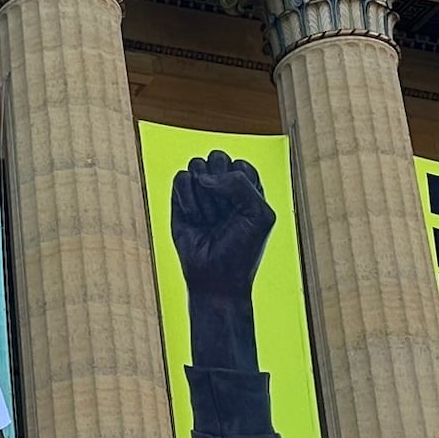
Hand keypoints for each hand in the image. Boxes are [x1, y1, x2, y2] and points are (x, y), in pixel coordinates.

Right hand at [168, 151, 276, 303]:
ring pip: (197, 165)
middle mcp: (224, 185)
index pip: (241, 164)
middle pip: (218, 157)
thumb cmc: (242, 249)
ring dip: (204, 196)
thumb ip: (240, 183)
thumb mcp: (259, 214)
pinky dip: (187, 198)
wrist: (217, 280)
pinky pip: (181, 177)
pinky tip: (194, 219)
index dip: (240, 186)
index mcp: (248, 186)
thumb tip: (203, 177)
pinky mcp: (180, 200)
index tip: (242, 213)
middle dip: (220, 187)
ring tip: (209, 220)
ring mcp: (200, 191)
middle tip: (223, 216)